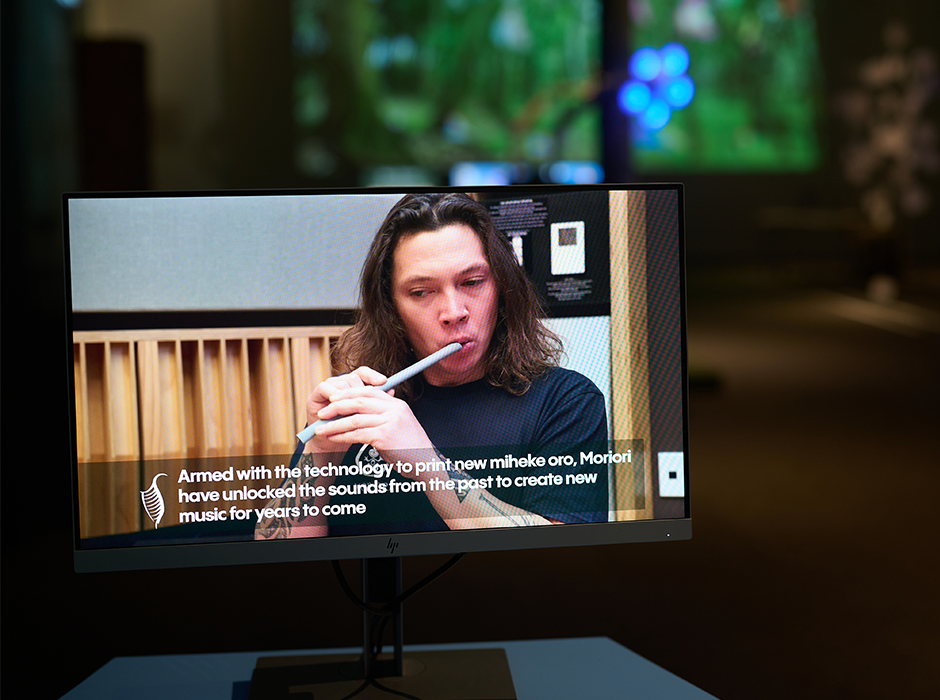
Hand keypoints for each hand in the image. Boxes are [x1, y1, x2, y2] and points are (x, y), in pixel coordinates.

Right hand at [302, 366, 387, 453]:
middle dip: (360, 390)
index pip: (364, 373)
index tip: (384, 382)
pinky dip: (333, 397)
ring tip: (351, 410)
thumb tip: (392, 390)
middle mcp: (341, 383)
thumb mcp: (366, 415)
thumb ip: (376, 402)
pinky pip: (325, 388)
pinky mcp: (317, 393)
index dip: (373, 375)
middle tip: (365, 403)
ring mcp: (329, 386)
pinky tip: (337, 407)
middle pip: (354, 377)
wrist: (333, 443)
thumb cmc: (351, 428)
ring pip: (341, 383)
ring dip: (347, 397)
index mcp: (354, 385)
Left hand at [313, 381, 433, 461]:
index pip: (369, 391)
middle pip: (359, 401)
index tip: (333, 399)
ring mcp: (390, 422)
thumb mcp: (400, 424)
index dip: (349, 393)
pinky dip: (342, 436)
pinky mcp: (384, 437)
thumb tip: (360, 411)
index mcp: (397, 404)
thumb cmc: (410, 447)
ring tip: (321, 429)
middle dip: (337, 406)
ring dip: (334, 424)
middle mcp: (394, 410)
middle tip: (322, 413)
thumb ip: (384, 415)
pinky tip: (334, 439)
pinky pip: (357, 434)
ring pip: (354, 419)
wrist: (425, 463)